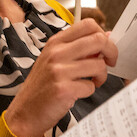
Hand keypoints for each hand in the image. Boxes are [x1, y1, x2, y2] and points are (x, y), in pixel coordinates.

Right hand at [3, 20, 117, 136]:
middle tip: (109, 63)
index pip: (88, 25)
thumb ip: (78, 47)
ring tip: (92, 81)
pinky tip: (78, 92)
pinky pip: (91, 86)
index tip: (104, 48)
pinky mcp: (63, 89)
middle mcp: (56, 53)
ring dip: (101, 76)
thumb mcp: (55, 60)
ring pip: (99, 65)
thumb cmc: (42, 86)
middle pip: (98, 40)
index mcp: (55, 42)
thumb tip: (106, 35)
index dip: (103, 35)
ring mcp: (58, 71)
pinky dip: (89, 91)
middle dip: (111, 53)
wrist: (25, 112)